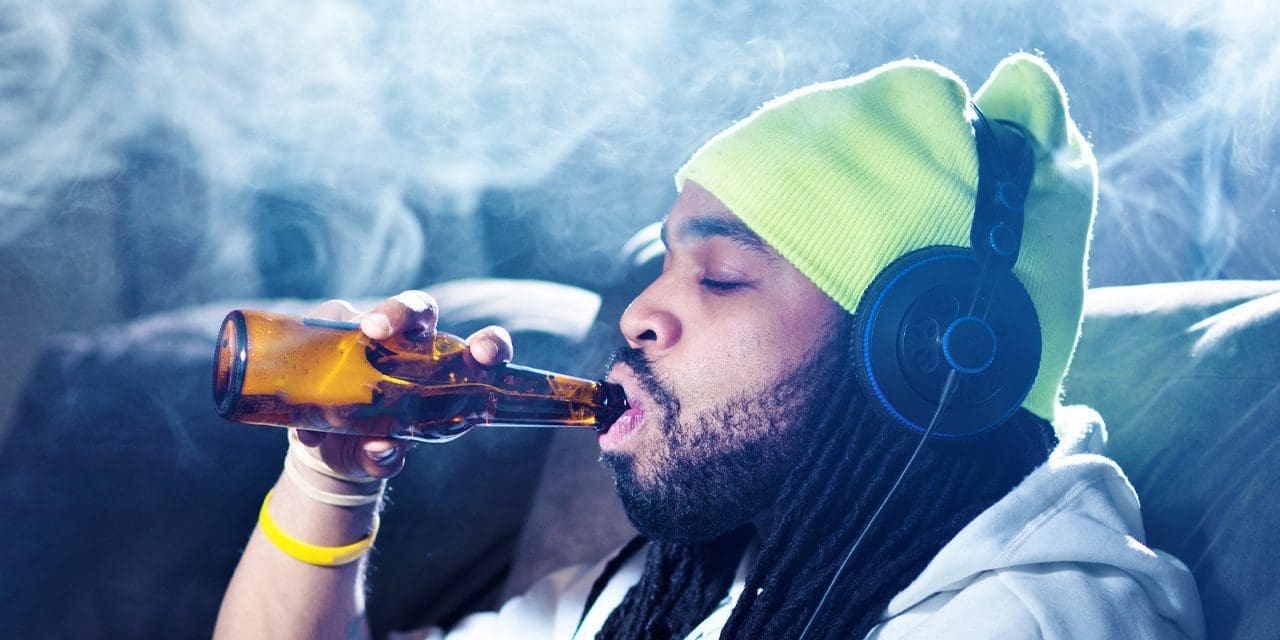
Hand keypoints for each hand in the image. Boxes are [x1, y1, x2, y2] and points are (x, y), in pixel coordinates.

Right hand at [292, 290, 514, 480]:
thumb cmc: (372, 443)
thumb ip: (382, 459)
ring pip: (366, 310)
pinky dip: (311, 356)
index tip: (484, 354)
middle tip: (377, 330)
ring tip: (345, 345)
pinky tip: (308, 373)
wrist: (327, 447)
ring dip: (355, 319)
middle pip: (416, 308)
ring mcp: (366, 336)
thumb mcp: (377, 459)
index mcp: (441, 370)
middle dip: (402, 311)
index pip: (475, 347)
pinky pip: (320, 329)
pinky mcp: (329, 334)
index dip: (488, 343)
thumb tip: (382, 449)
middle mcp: (407, 342)